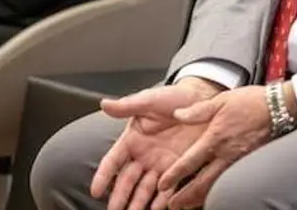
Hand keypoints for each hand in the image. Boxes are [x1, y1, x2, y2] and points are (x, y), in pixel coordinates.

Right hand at [93, 79, 222, 209]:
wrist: (200, 100)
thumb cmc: (172, 98)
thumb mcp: (149, 100)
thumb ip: (127, 106)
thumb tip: (104, 104)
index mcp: (132, 139)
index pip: (113, 161)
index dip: (104, 176)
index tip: (96, 191)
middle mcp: (143, 155)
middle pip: (127, 181)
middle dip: (119, 197)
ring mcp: (159, 164)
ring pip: (145, 189)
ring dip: (138, 204)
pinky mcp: (177, 168)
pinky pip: (168, 188)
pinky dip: (162, 201)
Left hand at [157, 85, 272, 209]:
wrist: (279, 107)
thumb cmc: (251, 101)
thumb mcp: (221, 100)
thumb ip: (197, 110)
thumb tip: (178, 114)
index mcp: (215, 138)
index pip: (190, 162)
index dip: (175, 175)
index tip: (164, 185)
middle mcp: (225, 153)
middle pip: (202, 183)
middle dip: (185, 197)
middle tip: (173, 206)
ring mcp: (238, 161)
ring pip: (216, 186)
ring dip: (200, 198)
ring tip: (188, 206)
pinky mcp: (248, 162)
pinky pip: (229, 181)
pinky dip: (217, 191)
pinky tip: (211, 195)